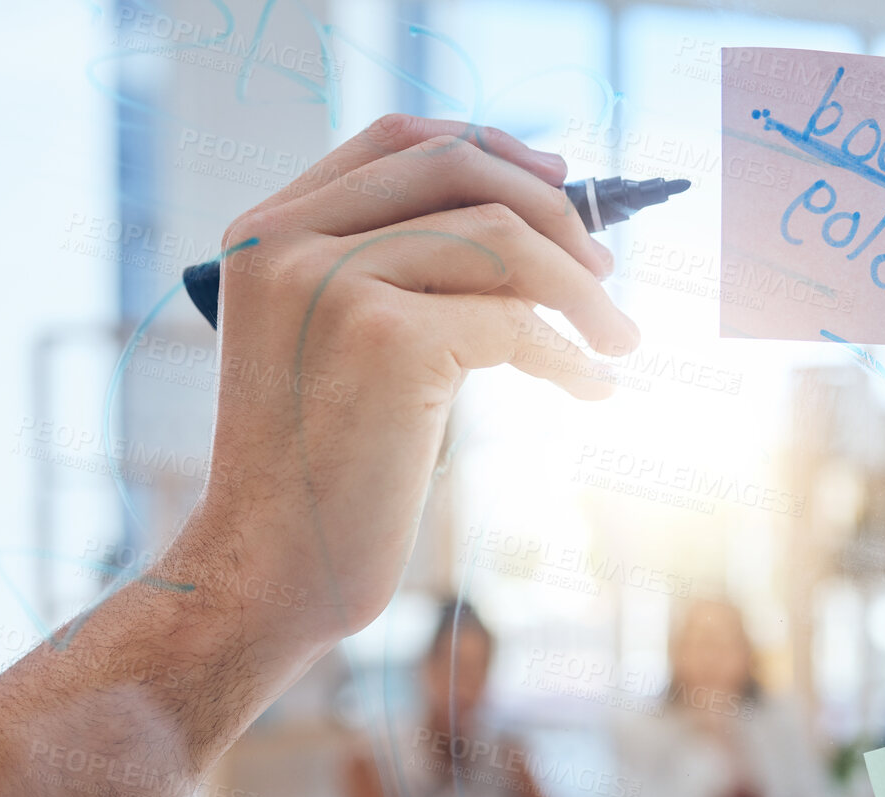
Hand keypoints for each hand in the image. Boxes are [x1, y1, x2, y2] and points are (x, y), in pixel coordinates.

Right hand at [169, 115, 638, 674]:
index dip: (489, 148)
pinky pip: (515, 323)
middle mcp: (290, 241)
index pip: (394, 139)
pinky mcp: (388, 339)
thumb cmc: (311, 474)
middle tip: (604, 270)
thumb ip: (385, 276)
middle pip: (456, 169)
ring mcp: (335, 283)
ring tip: (618, 336)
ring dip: (581, 289)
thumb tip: (520, 229)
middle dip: (551, 210)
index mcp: (266, 234)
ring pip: (501, 240)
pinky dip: (571, 355)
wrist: (266, 567)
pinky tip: (593, 386)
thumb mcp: (327, 347)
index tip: (558, 178)